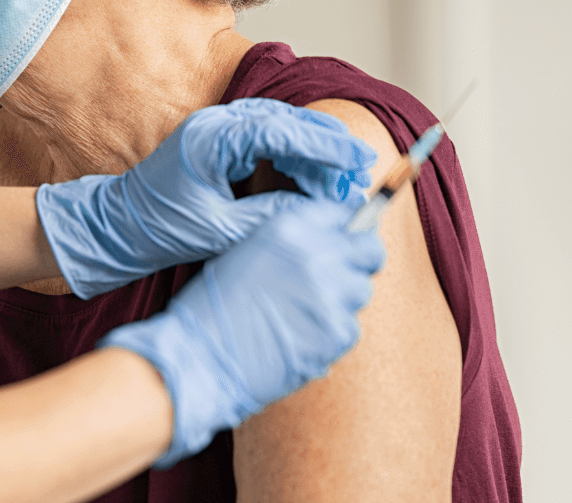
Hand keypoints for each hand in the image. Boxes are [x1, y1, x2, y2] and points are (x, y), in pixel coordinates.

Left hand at [35, 98, 375, 298]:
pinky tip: (313, 178)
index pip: (282, 131)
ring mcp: (216, 129)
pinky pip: (266, 139)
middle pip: (286, 122)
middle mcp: (215, 124)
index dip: (325, 146)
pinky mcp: (218, 142)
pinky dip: (294, 155)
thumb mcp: (221, 231)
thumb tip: (319, 213)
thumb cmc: (159, 229)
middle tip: (361, 170)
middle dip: (327, 146)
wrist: (117, 227)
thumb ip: (271, 217)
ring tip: (344, 178)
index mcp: (211, 139)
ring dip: (313, 151)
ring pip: (280, 128)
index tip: (358, 161)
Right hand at [99, 199, 384, 466]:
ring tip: (305, 315)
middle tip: (341, 277)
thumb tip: (330, 242)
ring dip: (342, 300)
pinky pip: (351, 328)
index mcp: (290, 227)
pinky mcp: (338, 332)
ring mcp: (332, 294)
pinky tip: (300, 338)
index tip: (344, 242)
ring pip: (361, 291)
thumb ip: (292, 242)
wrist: (201, 357)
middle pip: (370, 250)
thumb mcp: (247, 251)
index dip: (346, 231)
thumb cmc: (213, 307)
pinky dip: (331, 334)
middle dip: (360, 261)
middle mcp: (317, 254)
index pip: (344, 214)